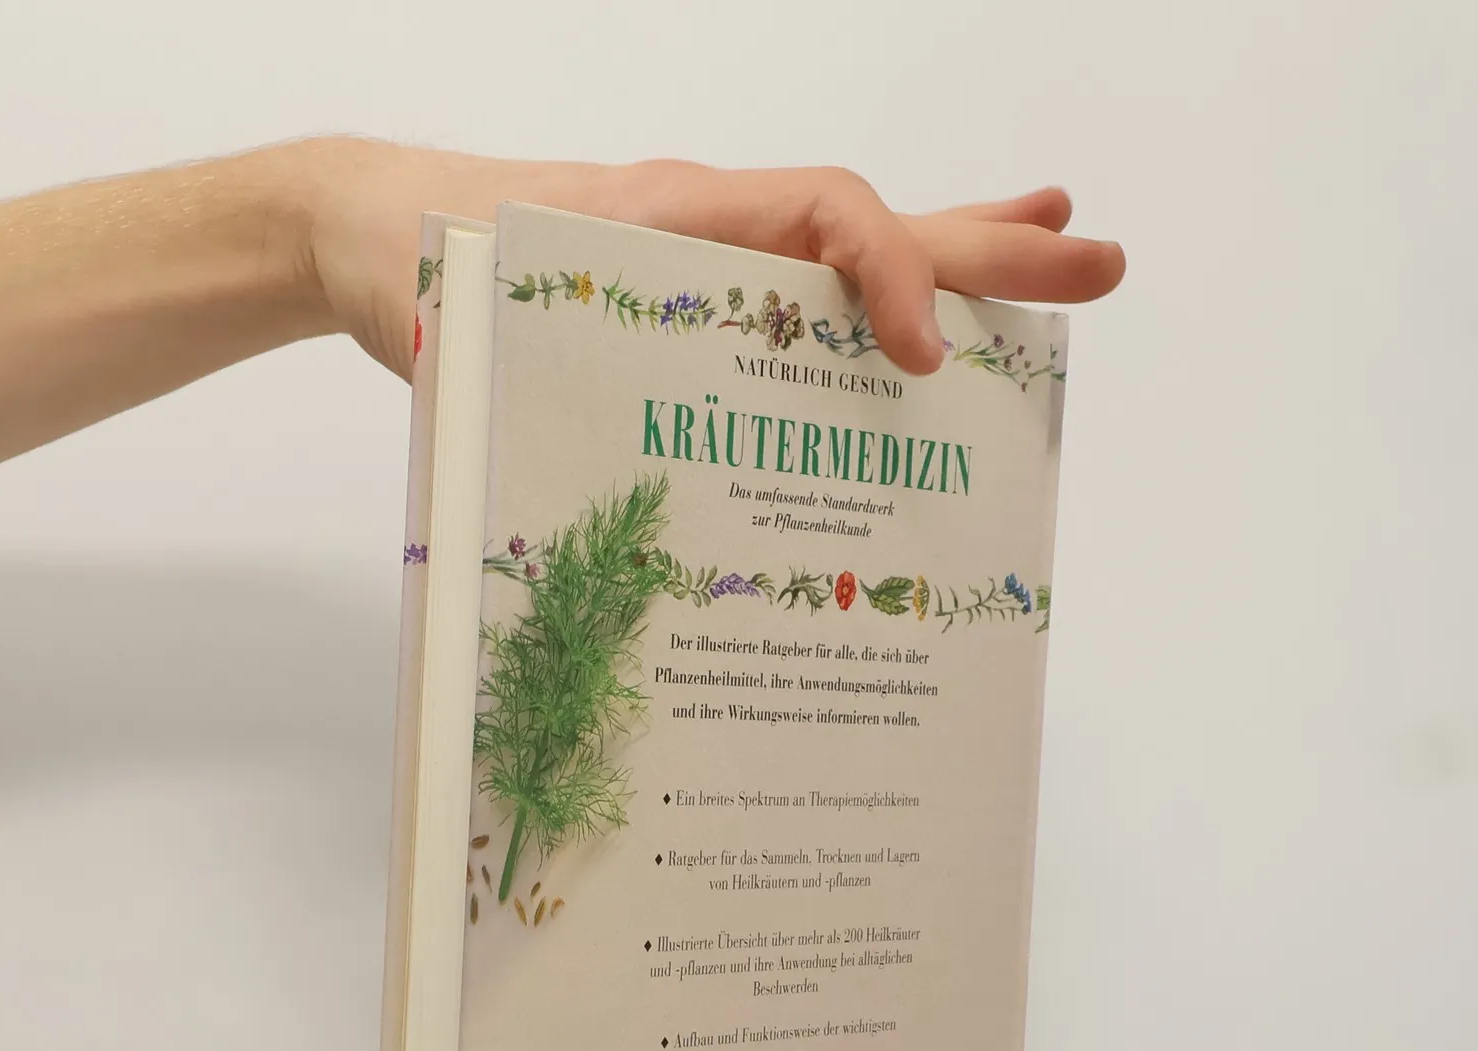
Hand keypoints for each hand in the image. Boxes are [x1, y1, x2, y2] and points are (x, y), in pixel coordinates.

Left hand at [296, 141, 1124, 382]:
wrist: (378, 232)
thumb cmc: (415, 264)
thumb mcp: (451, 308)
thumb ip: (494, 349)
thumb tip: (529, 407)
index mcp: (669, 218)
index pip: (819, 217)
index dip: (885, 276)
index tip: (917, 360)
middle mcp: (714, 228)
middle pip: (877, 228)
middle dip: (991, 254)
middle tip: (1100, 265)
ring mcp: (717, 261)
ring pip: (859, 258)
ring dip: (960, 265)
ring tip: (1057, 258)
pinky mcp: (703, 300)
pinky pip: (810, 301)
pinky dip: (878, 307)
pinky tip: (922, 341)